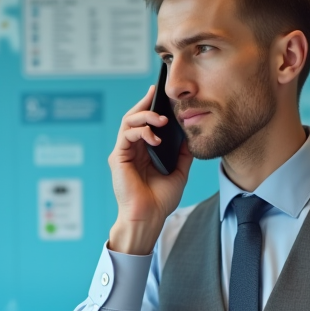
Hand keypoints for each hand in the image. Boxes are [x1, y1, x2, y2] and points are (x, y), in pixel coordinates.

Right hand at [107, 85, 194, 254]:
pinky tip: (155, 137)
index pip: (145, 122)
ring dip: (145, 115)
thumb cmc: (161, 200)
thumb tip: (190, 134)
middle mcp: (132, 150)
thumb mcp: (179, 171)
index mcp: (144, 151)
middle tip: (158, 93)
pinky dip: (141, 131)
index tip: (162, 93)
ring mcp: (124, 153)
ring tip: (162, 118)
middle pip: (134, 117)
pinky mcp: (119, 158)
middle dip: (146, 102)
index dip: (152, 105)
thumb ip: (183, 153)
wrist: (150, 218)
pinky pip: (127, 136)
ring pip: (128, 122)